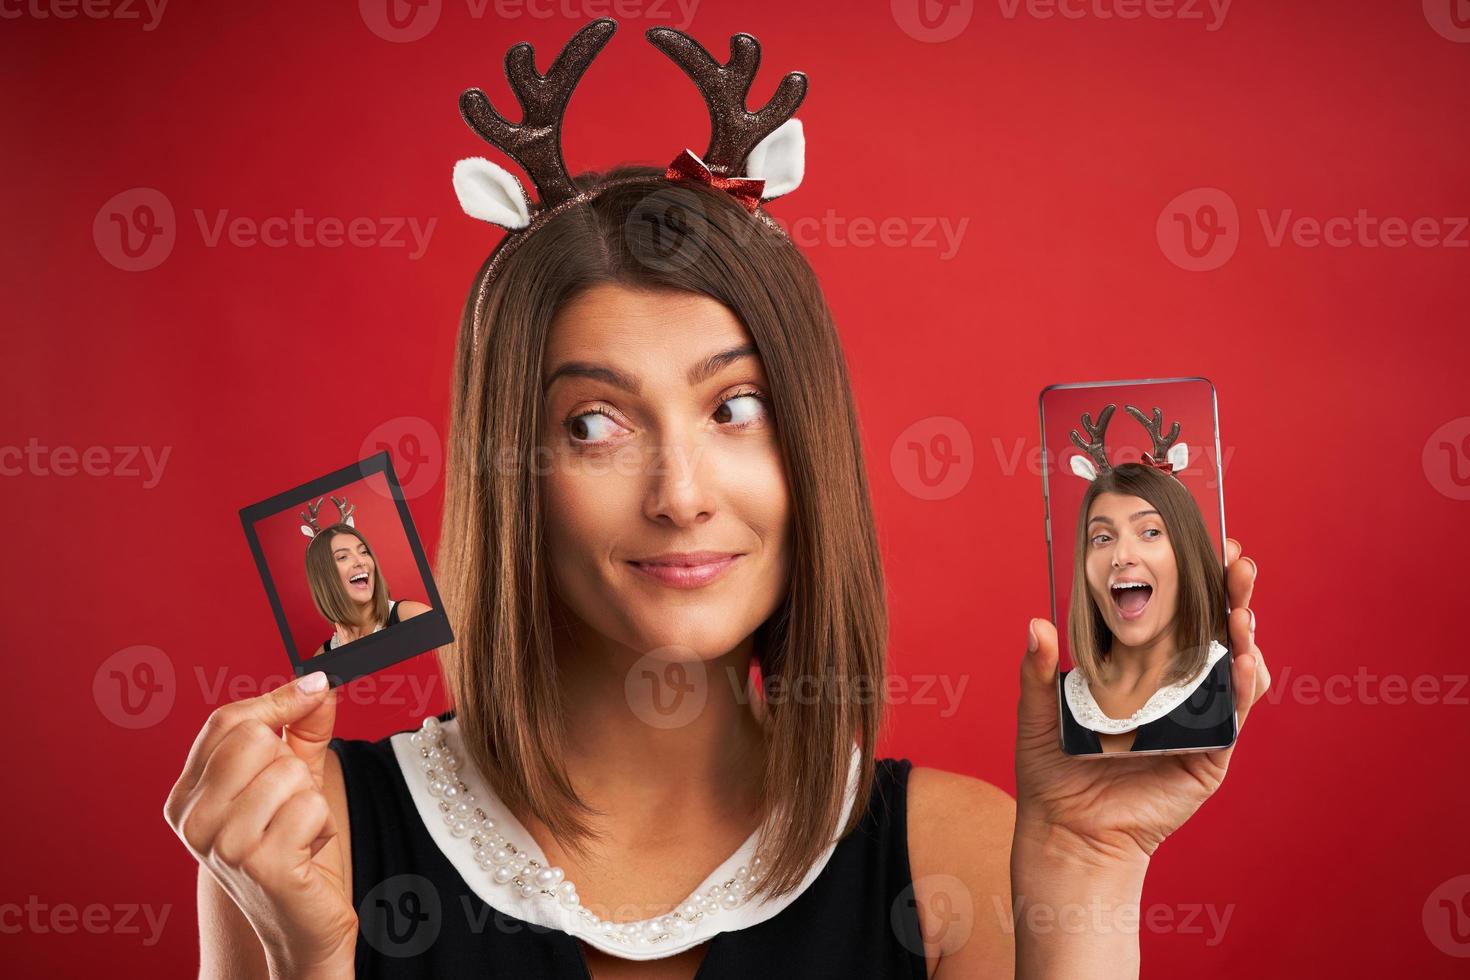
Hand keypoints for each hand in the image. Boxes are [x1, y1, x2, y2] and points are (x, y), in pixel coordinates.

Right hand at [163, 673, 356, 975]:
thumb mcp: (294, 779)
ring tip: (297, 831)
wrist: (300, 926)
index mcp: (188, 796)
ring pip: (288, 772)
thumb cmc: (294, 851)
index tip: (314, 690)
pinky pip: (310, 806)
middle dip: (292, 765)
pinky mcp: (259, 863)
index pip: (226, 721)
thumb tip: (318, 682)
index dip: (277, 701)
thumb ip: (303, 728)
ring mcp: (222, 843)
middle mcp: (194, 820)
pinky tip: (305, 852)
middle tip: (290, 803)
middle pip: (256, 739)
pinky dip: (321, 825)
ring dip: (310, 800)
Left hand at [1014, 537, 1271, 865]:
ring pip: (1235, 668)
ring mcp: (1197, 719)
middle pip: (1214, 633)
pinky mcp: (1210, 754)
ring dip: (1244, 635)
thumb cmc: (1052, 771)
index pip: (1173, 616)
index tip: (1203, 543)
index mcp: (1139, 669)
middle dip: (1232, 595)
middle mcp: (1175, 688)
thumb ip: (1039, 671)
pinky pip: (1233, 716)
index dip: (1192, 582)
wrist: (1068, 832)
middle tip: (1238, 561)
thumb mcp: (1038, 712)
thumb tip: (1037, 625)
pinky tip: (1241, 664)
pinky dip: (1242, 688)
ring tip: (1241, 609)